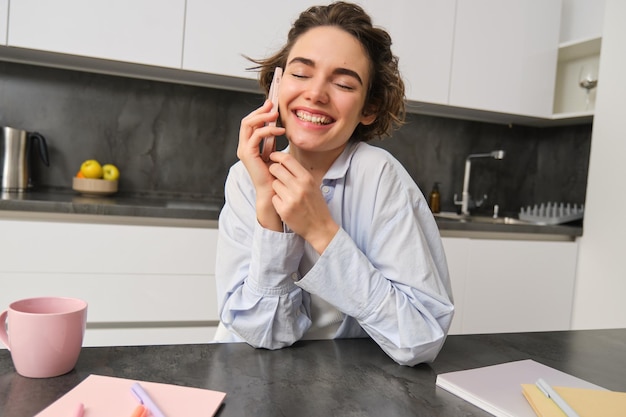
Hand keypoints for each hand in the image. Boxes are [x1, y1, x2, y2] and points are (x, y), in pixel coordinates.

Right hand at [238, 100, 285, 229]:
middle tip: (272, 105)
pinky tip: (280, 131)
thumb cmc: (275, 174)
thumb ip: (272, 140)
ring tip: (276, 115)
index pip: (250, 123)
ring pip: (248, 124)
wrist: (273, 190)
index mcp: (249, 146)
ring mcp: (244, 150)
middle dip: (260, 111)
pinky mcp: (248, 153)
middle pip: (247, 121)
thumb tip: (277, 127)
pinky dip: (268, 130)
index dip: (259, 113)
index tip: (271, 105)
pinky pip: (256, 135)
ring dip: (263, 117)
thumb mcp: (274, 152)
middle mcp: (244, 147)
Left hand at [268, 152, 338, 253]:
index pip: (287, 159)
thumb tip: (283, 161)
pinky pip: (273, 198)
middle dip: (273, 170)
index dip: (277, 155)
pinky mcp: (284, 210)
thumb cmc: (316, 205)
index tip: (272, 156)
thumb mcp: (313, 185)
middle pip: (276, 169)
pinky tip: (286, 205)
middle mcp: (299, 187)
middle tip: (275, 175)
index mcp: (307, 179)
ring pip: (274, 184)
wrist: (320, 227)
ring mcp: (291, 199)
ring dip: (276, 188)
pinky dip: (277, 201)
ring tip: (285, 194)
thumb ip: (299, 174)